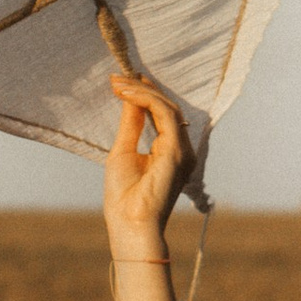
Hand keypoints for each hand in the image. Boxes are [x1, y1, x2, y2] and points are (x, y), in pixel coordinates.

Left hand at [102, 69, 188, 260]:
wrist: (129, 223)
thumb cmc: (124, 196)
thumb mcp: (124, 150)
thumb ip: (132, 123)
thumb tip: (130, 98)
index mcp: (170, 152)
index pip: (162, 115)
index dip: (145, 94)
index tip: (122, 82)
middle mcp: (182, 149)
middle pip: (167, 107)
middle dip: (142, 89)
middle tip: (118, 78)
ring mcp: (182, 150)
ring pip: (167, 107)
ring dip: (141, 91)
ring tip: (118, 84)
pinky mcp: (177, 150)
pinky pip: (164, 114)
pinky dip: (146, 100)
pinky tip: (126, 94)